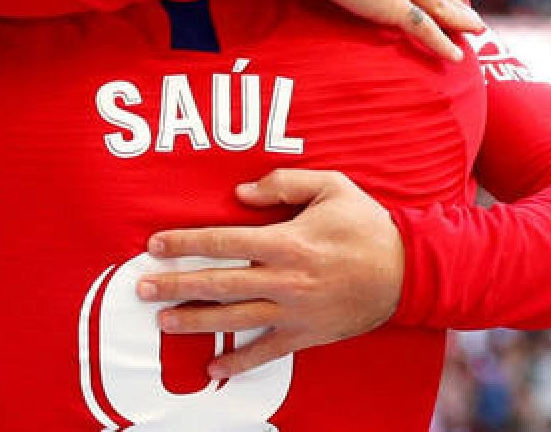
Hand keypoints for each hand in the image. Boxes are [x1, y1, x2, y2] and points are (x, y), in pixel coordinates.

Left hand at [137, 169, 404, 378]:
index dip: (185, 242)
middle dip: (176, 285)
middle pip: (218, 283)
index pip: (223, 241)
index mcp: (287, 242)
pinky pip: (266, 352)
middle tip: (142, 287)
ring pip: (234, 319)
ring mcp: (294, 311)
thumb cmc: (366, 224)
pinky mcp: (307, 334)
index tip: (154, 244)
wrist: (408, 271)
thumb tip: (240, 192)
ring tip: (162, 321)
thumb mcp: (331, 186)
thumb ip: (284, 183)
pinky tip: (212, 366)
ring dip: (194, 321)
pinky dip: (238, 361)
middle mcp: (285, 280)